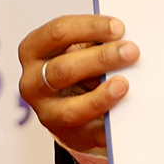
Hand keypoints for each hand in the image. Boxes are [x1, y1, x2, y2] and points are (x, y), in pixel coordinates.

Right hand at [16, 14, 138, 154]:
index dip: (89, 28)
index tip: (119, 27)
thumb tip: (124, 39)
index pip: (57, 33)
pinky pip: (91, 134)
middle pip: (63, 69)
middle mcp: (32, 83)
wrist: (69, 106)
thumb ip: (94, 41)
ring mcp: (47, 113)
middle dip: (100, 59)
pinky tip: (127, 115)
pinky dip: (111, 126)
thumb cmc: (76, 66)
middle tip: (131, 51)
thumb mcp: (76, 48)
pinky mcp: (70, 136)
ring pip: (71, 108)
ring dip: (100, 97)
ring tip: (124, 84)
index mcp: (33, 50)